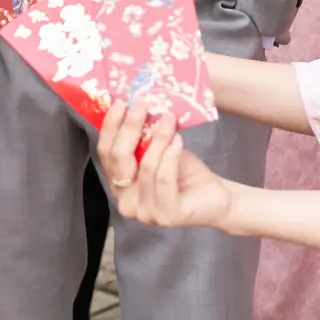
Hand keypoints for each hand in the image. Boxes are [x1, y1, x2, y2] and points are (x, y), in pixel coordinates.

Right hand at [98, 103, 235, 230]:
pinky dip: (171, 156)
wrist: (213, 194)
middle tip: (144, 104)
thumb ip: (143, 137)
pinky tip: (178, 140)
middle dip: (130, 127)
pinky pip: (163, 179)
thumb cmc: (183, 171)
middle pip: (120, 158)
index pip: (106, 153)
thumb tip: (135, 105)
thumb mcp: (158, 148)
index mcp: (118, 184)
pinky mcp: (166, 216)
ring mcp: (144, 213)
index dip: (111, 126)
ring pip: (145, 166)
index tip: (122, 102)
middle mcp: (125, 202)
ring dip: (158, 138)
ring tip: (169, 119)